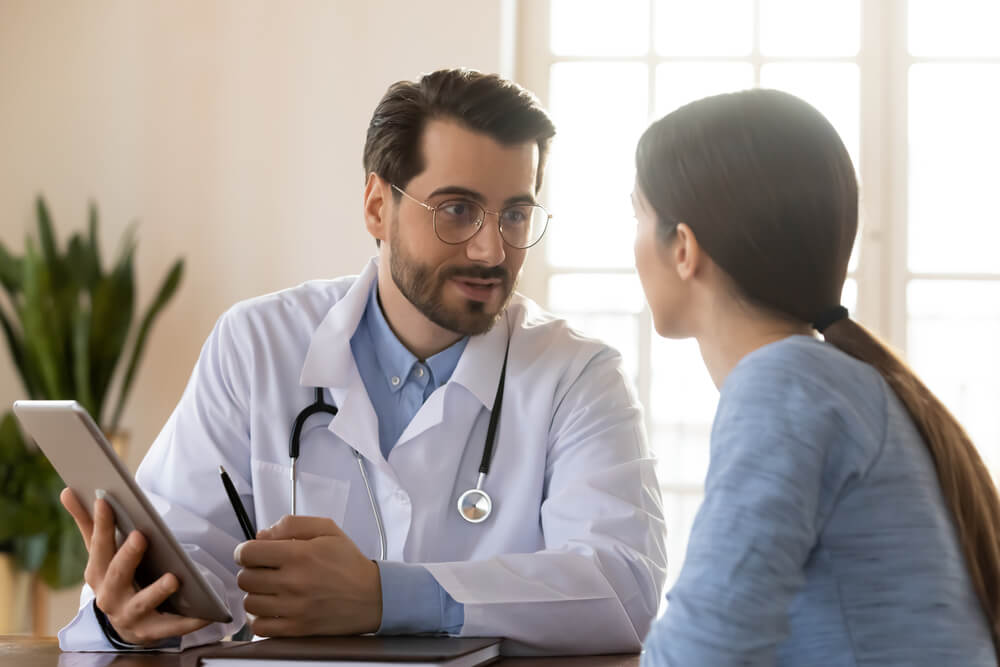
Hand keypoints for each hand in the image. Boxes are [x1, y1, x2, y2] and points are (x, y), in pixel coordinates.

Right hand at [60, 488, 211, 645]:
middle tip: (140, 536)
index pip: (98, 546)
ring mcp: (129, 615)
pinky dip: (186, 622)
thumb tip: (67, 491)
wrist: (127, 623)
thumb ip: (88, 523)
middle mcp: (109, 596)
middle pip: (117, 574)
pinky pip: (170, 627)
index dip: (101, 524)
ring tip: (173, 578)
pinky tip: (204, 614)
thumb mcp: (102, 553)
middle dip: (128, 556)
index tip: (105, 501)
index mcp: (97, 573)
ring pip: (142, 603)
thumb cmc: (116, 577)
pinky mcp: (150, 631)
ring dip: (157, 591)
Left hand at [234, 514, 381, 636]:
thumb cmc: (349, 563)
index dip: (245, 551)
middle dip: (251, 571)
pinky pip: (259, 627)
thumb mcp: (327, 529)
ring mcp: (294, 608)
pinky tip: (271, 608)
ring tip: (270, 589)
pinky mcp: (296, 628)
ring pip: (250, 602)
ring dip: (256, 594)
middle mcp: (293, 582)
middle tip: (265, 570)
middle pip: (245, 578)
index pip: (248, 553)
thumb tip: (262, 535)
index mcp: (299, 554)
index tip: (251, 553)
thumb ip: (292, 524)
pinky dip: (260, 618)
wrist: (372, 596)